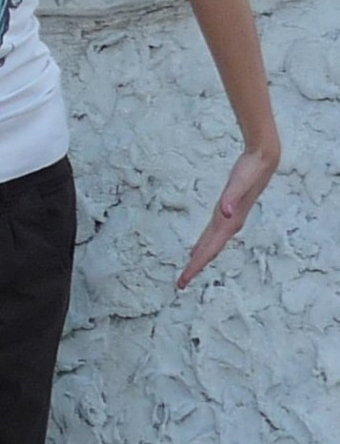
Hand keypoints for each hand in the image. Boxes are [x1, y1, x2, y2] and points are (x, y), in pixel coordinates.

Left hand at [177, 144, 277, 289]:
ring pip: (212, 244)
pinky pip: (213, 233)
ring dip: (200, 258)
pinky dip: (204, 243)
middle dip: (195, 268)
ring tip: (189, 271)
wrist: (264, 160)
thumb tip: (225, 213)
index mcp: (229, 223)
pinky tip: (199, 247)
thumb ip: (231, 197)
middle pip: (209, 251)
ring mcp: (230, 219)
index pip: (210, 250)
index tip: (183, 280)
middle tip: (181, 284)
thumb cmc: (250, 170)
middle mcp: (229, 224)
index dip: (196, 266)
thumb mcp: (238, 182)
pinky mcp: (229, 211)